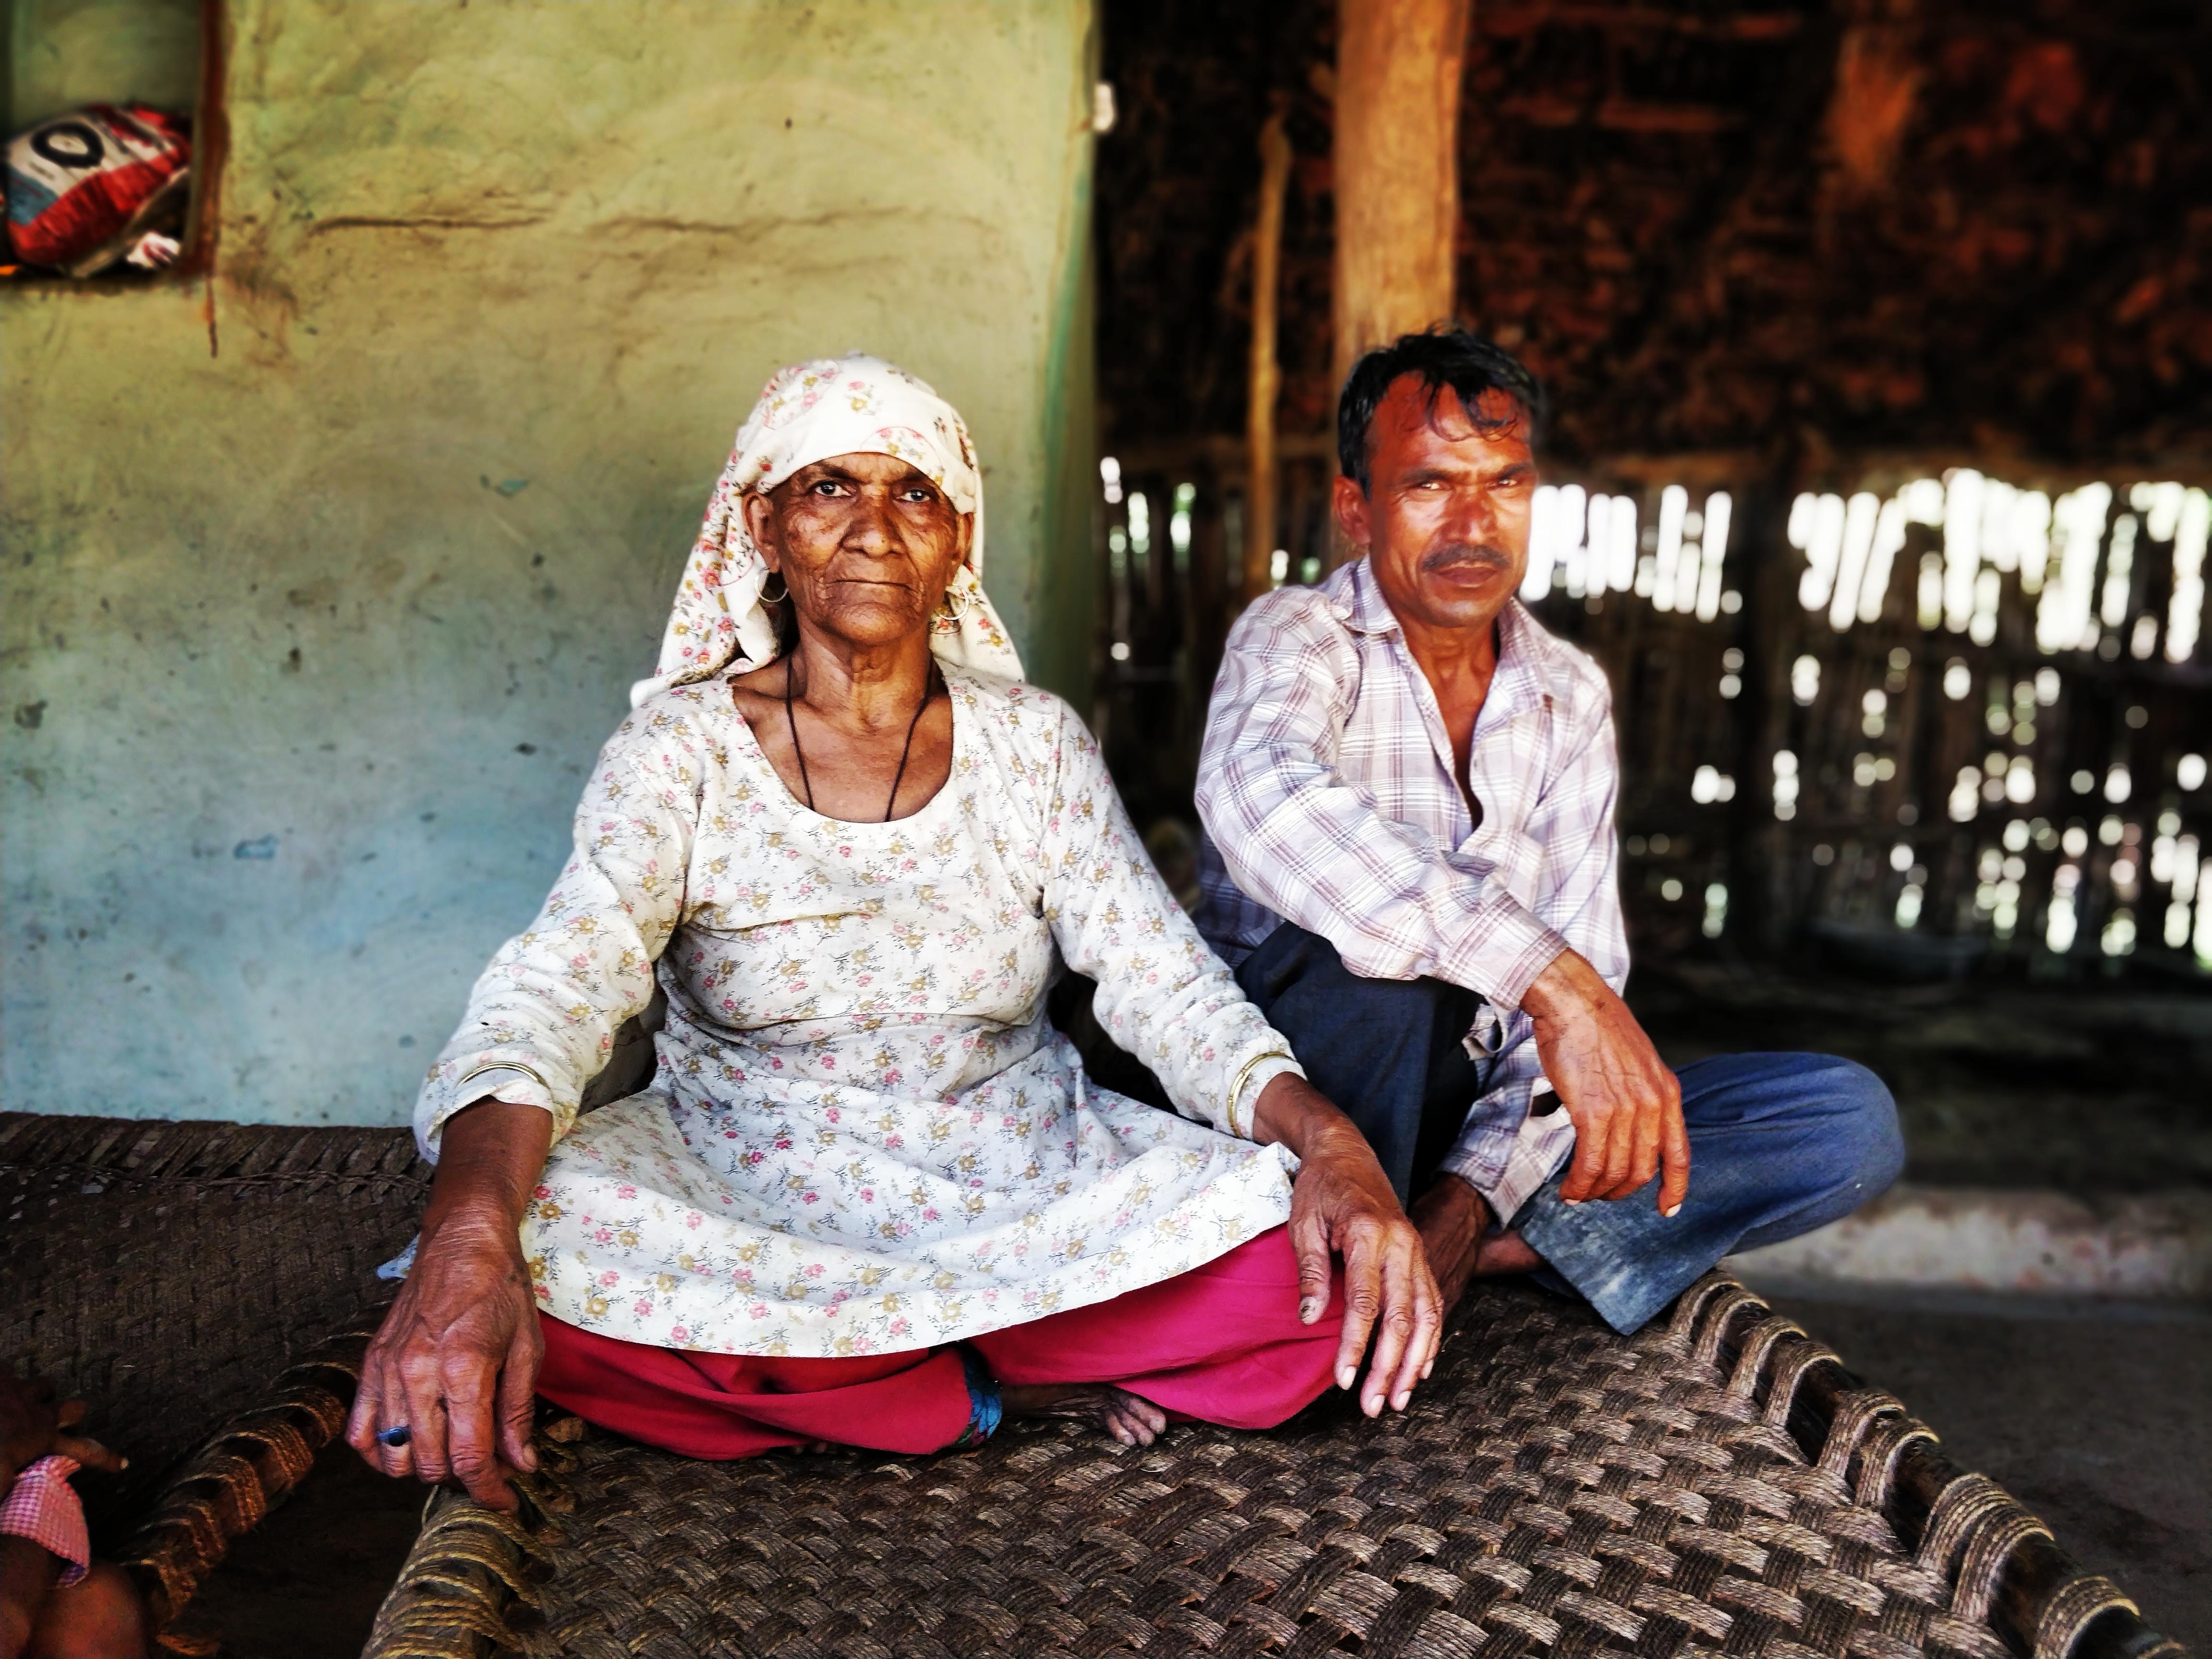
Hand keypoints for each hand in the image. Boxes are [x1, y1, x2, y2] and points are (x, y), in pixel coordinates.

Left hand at [0, 1369, 125, 1494]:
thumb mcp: (0, 1479)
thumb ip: (13, 1488)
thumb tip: (18, 1521)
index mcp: (41, 1439)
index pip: (84, 1451)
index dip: (104, 1458)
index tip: (122, 1464)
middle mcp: (39, 1413)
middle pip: (73, 1409)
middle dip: (70, 1414)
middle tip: (59, 1421)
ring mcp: (21, 1391)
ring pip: (44, 1385)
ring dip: (38, 1394)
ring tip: (27, 1401)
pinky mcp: (2, 1377)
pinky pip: (8, 1371)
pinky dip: (4, 1379)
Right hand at [346, 1099, 553, 1511]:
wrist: (462, 1242)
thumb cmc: (502, 1291)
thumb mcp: (527, 1350)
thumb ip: (518, 1412)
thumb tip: (521, 1465)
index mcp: (464, 1369)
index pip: (470, 1457)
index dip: (489, 1490)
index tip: (505, 1501)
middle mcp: (418, 1374)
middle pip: (430, 1463)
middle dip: (462, 1478)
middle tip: (488, 1468)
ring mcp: (387, 1371)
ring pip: (394, 1456)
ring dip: (424, 1467)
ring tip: (453, 1451)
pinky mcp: (370, 1366)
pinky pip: (361, 1433)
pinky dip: (381, 1452)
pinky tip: (410, 1444)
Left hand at [1251, 1073, 1441, 1416]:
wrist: (1347, 1154)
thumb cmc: (1320, 1188)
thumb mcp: (1303, 1221)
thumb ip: (1310, 1270)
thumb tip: (1310, 1319)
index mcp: (1367, 1233)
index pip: (1365, 1302)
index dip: (1356, 1345)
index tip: (1345, 1381)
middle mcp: (1401, 1244)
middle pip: (1402, 1316)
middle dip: (1388, 1366)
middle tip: (1373, 1406)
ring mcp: (1417, 1251)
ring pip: (1426, 1315)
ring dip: (1414, 1362)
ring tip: (1398, 1399)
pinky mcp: (1421, 1257)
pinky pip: (1434, 1304)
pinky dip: (1431, 1340)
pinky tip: (1419, 1369)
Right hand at [1522, 949, 1688, 1212]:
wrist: (1575, 1002)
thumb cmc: (1597, 1026)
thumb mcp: (1640, 1061)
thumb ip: (1643, 1094)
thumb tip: (1630, 1125)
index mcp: (1668, 1093)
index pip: (1679, 1155)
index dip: (1674, 1188)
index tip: (1666, 1209)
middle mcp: (1652, 1105)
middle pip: (1642, 1170)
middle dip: (1620, 1191)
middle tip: (1599, 1194)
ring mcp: (1625, 1110)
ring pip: (1615, 1171)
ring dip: (1595, 1191)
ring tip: (1578, 1194)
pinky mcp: (1593, 1112)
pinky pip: (1590, 1163)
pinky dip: (1579, 1183)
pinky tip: (1568, 1188)